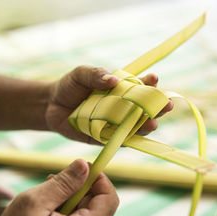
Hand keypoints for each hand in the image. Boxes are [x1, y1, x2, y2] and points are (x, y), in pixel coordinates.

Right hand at [0, 159, 118, 215]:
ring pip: (87, 208)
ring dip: (69, 195)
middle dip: (79, 186)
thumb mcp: (34, 203)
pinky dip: (65, 207)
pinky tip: (47, 206)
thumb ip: (63, 183)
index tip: (83, 166)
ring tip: (46, 194)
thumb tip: (84, 165)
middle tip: (54, 180)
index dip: (99, 178)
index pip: (109, 198)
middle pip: (98, 202)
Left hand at [45, 65, 172, 142]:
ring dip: (146, 126)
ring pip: (135, 126)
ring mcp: (114, 123)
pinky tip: (134, 137)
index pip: (140, 87)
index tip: (154, 79)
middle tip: (166, 105)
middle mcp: (121, 107)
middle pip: (144, 109)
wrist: (51, 105)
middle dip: (157, 107)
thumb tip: (112, 80)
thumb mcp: (81, 74)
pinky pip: (119, 140)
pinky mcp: (105, 138)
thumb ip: (95, 74)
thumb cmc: (70, 86)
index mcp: (120, 89)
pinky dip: (127, 139)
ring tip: (153, 124)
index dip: (149, 84)